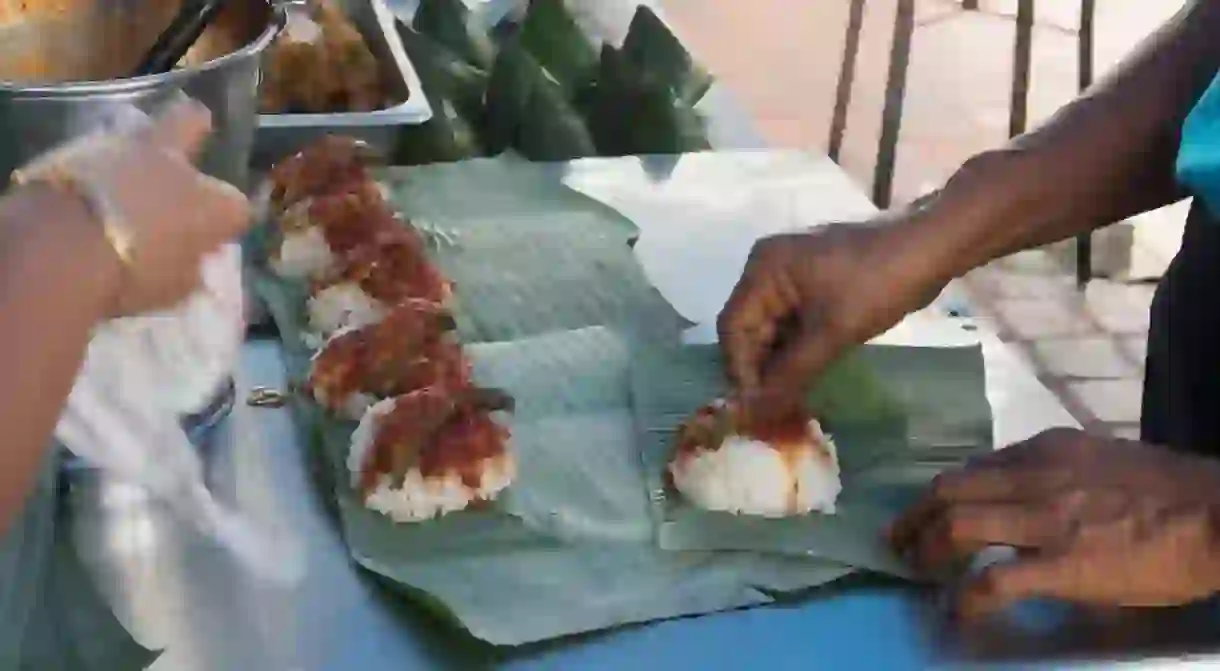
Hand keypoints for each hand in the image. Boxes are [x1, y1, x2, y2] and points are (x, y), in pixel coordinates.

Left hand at [18, 98, 250, 316]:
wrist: (58, 247)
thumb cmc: (130, 275)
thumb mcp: (170, 290)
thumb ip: (187, 270)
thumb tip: (193, 264)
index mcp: (211, 204)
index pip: (236, 206)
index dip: (227, 220)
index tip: (214, 238)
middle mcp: (174, 164)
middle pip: (193, 121)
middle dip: (196, 124)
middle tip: (193, 130)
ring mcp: (124, 148)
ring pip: (139, 126)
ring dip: (138, 145)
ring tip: (128, 164)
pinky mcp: (75, 147)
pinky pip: (96, 147)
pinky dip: (98, 161)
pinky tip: (90, 179)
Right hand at [717, 217, 947, 396]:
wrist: (931, 247)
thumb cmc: (877, 283)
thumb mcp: (832, 332)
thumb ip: (791, 373)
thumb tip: (754, 411)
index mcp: (763, 270)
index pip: (732, 327)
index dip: (739, 370)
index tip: (754, 408)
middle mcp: (768, 269)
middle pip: (749, 329)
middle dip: (759, 370)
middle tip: (771, 410)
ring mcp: (791, 277)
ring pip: (772, 330)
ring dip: (778, 364)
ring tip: (787, 401)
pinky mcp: (813, 286)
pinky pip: (793, 323)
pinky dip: (796, 351)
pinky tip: (804, 378)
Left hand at [888, 428, 1219, 617]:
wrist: (1216, 514)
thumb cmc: (1169, 491)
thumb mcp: (1101, 459)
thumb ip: (1057, 469)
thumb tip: (1024, 490)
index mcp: (1045, 450)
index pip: (975, 467)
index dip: (944, 493)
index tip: (930, 511)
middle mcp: (1034, 477)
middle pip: (948, 489)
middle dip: (914, 516)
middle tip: (900, 540)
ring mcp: (1044, 520)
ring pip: (956, 524)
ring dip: (926, 550)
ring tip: (918, 570)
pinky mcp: (1061, 564)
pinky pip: (994, 580)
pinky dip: (966, 597)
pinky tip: (959, 610)